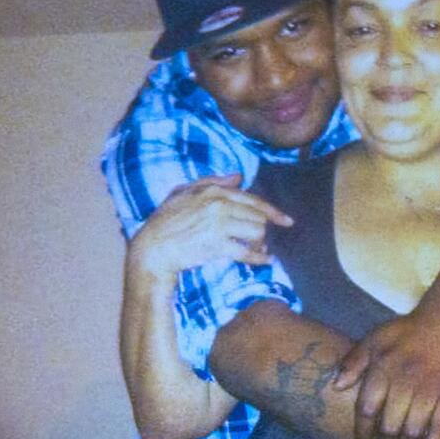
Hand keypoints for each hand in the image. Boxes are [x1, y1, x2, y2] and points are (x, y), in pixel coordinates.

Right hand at [127, 174, 292, 281]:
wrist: (152, 248)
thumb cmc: (164, 221)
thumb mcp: (182, 192)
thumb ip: (212, 181)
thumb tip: (238, 176)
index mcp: (213, 191)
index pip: (252, 200)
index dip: (273, 211)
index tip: (286, 220)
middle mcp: (219, 204)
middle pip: (257, 216)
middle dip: (263, 230)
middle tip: (262, 241)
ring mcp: (219, 224)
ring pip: (256, 232)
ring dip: (260, 243)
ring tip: (258, 250)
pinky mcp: (217, 245)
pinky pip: (247, 251)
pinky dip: (259, 258)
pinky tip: (265, 261)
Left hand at [332, 312, 439, 438]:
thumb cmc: (407, 331)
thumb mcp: (375, 339)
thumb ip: (353, 362)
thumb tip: (336, 386)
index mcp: (383, 369)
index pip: (366, 410)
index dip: (362, 430)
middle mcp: (404, 382)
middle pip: (389, 427)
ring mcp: (430, 390)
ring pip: (413, 432)